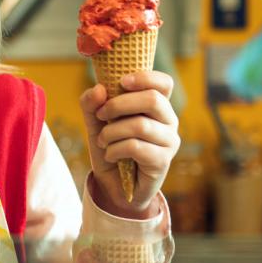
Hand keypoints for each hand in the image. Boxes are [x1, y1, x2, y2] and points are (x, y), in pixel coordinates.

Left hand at [80, 71, 179, 219]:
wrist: (114, 184)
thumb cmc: (111, 147)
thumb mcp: (95, 123)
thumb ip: (92, 104)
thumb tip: (99, 89)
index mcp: (156, 106)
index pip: (164, 83)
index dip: (145, 77)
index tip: (122, 82)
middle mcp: (168, 121)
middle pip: (152, 99)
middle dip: (118, 104)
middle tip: (101, 115)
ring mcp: (169, 141)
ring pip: (140, 125)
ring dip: (112, 132)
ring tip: (103, 141)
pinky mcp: (163, 161)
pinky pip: (136, 147)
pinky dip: (115, 149)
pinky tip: (110, 155)